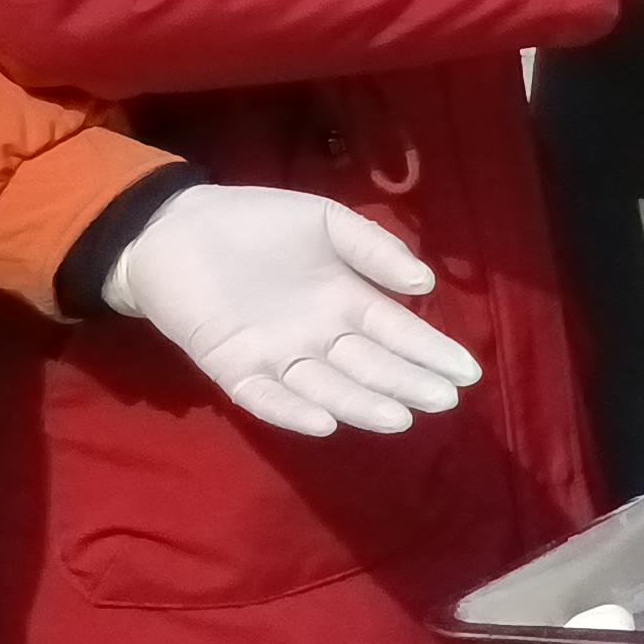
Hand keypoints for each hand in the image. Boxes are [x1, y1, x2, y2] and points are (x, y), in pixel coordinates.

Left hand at [106, 184, 479, 437]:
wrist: (175, 227)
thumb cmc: (255, 222)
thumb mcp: (325, 221)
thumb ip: (374, 249)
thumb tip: (425, 283)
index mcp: (344, 300)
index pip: (398, 332)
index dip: (431, 352)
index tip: (467, 373)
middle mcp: (317, 335)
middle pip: (370, 365)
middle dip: (408, 383)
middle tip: (443, 402)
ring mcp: (275, 353)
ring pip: (326, 387)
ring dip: (361, 404)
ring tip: (400, 417)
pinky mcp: (231, 364)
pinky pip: (264, 395)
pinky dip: (292, 410)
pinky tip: (324, 422)